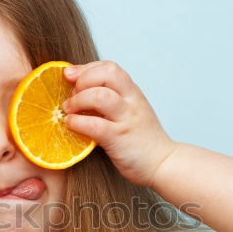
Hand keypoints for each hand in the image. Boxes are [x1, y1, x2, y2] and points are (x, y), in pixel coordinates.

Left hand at [61, 60, 177, 187]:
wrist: (163, 164)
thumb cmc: (142, 141)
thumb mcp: (130, 112)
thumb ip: (112, 100)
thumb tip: (79, 93)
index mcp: (132, 93)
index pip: (110, 67)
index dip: (86, 68)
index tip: (70, 76)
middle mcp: (131, 102)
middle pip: (107, 73)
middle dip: (83, 79)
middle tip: (72, 94)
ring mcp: (127, 119)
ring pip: (100, 96)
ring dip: (78, 100)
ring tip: (69, 110)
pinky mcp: (119, 138)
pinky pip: (95, 125)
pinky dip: (78, 122)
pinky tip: (71, 124)